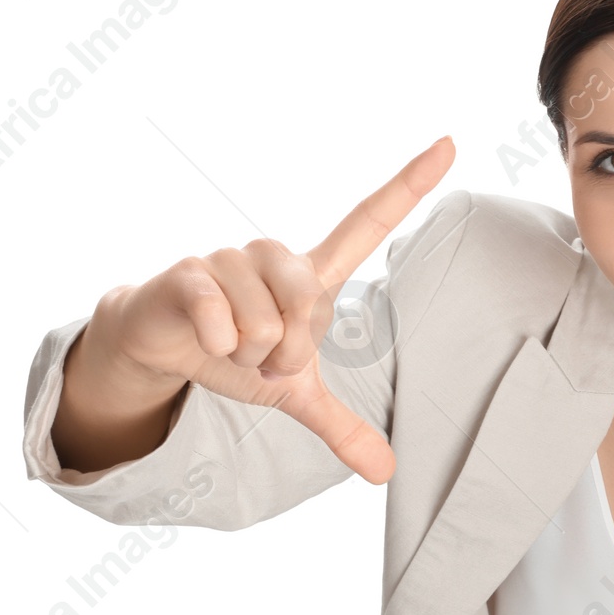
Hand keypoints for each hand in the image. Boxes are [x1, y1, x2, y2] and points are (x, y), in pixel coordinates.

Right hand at [86, 137, 454, 482]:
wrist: (162, 345)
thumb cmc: (232, 353)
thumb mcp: (291, 394)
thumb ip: (339, 426)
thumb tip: (385, 473)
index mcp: (310, 275)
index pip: (367, 221)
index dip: (408, 184)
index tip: (451, 141)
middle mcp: (276, 255)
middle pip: (308, 310)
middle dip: (284, 355)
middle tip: (260, 355)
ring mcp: (232, 257)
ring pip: (263, 324)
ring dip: (246, 355)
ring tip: (228, 344)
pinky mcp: (191, 271)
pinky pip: (221, 320)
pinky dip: (215, 344)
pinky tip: (202, 334)